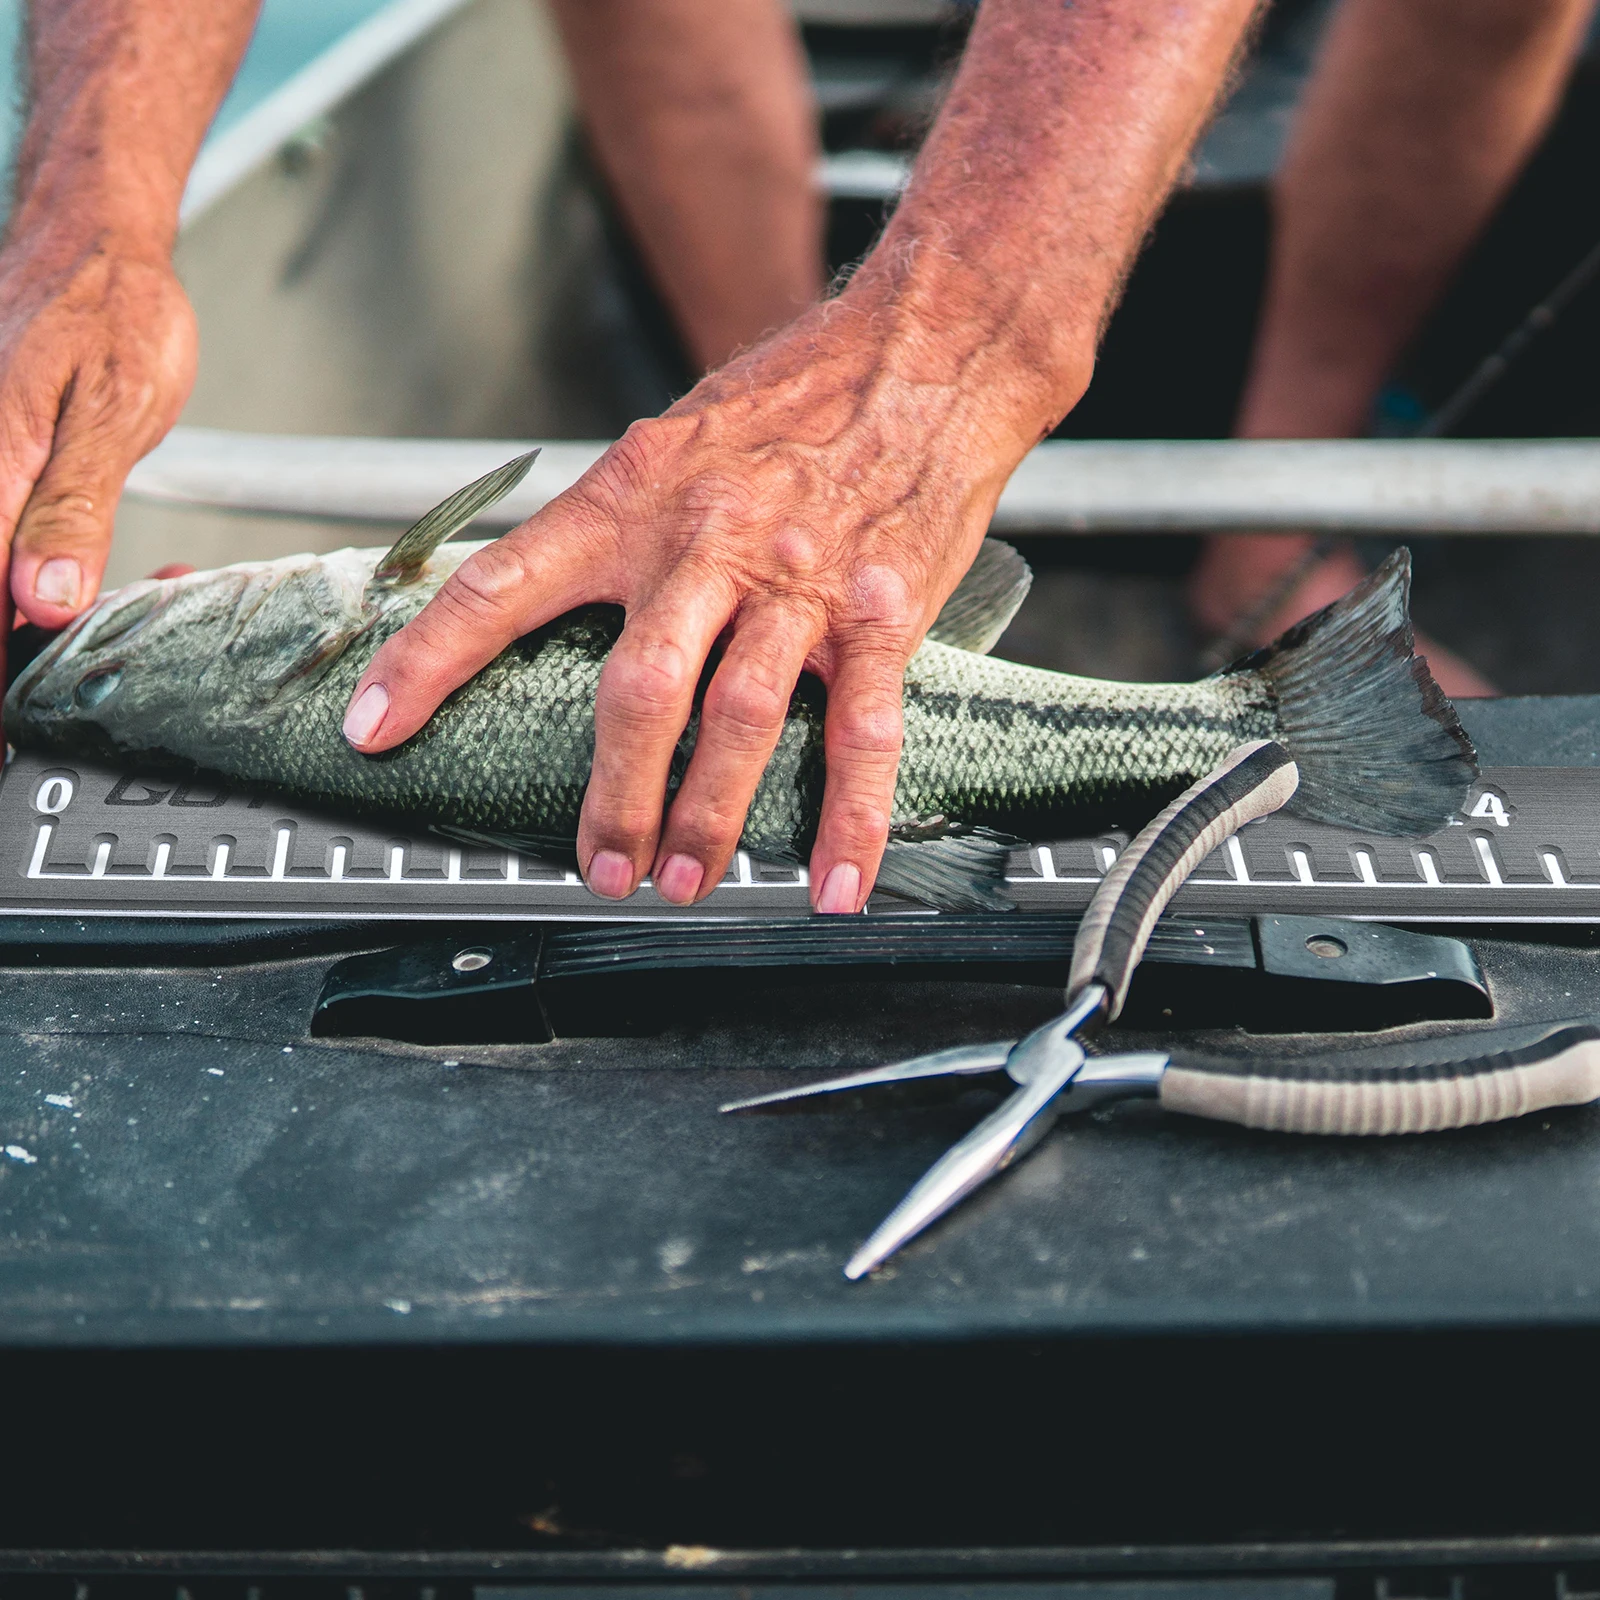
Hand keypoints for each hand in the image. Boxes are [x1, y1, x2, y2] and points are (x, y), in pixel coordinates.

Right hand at [0, 226, 196, 638]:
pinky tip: (69, 577)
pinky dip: (29, 569)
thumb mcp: (114, 412)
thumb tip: (44, 603)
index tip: (15, 721)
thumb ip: (74, 511)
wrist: (87, 240)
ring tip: (94, 620)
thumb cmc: (112, 311)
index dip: (2, 669)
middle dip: (27, 638)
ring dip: (35, 606)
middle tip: (80, 659)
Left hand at [341, 302, 1033, 910]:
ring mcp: (798, 582)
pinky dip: (849, 818)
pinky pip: (862, 731)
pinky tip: (833, 880)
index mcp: (633, 497)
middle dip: (612, 795)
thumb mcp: (676, 438)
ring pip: (738, 718)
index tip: (373, 726)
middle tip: (598, 865)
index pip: (503, 584)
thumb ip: (620, 523)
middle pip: (638, 689)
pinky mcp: (882, 612)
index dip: (427, 661)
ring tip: (681, 880)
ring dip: (706, 816)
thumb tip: (557, 597)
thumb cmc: (797, 394)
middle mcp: (706, 541)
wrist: (928, 349)